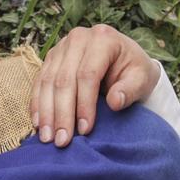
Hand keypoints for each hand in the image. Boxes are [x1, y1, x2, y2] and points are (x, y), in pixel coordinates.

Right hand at [33, 24, 158, 147]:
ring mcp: (62, 46)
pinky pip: (39, 82)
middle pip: (64, 78)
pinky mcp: (51, 58)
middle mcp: (78, 38)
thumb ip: (130, 90)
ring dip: (46, 112)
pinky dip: (37, 104)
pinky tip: (38, 124)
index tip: (85, 130)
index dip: (84, 104)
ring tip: (47, 138)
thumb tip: (114, 103)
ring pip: (47, 81)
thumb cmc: (134, 71)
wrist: (125, 59)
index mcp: (103, 38)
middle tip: (62, 141)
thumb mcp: (142, 79)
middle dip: (62, 113)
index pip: (88, 74)